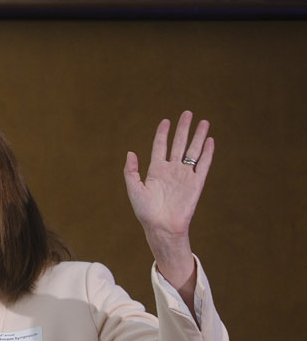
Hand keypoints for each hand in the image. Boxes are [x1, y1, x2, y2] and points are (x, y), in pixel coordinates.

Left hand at [123, 111, 212, 290]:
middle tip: (187, 113)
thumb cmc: (146, 211)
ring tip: (203, 122)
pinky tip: (209, 140)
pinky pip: (203, 164)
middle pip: (178, 144)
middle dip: (183, 129)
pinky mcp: (196, 182)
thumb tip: (130, 152)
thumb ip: (131, 171)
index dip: (163, 133)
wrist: (162, 226)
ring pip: (193, 151)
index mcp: (156, 170)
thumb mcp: (134, 190)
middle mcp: (171, 170)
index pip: (160, 147)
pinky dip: (207, 152)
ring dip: (198, 136)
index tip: (166, 120)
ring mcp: (185, 175)